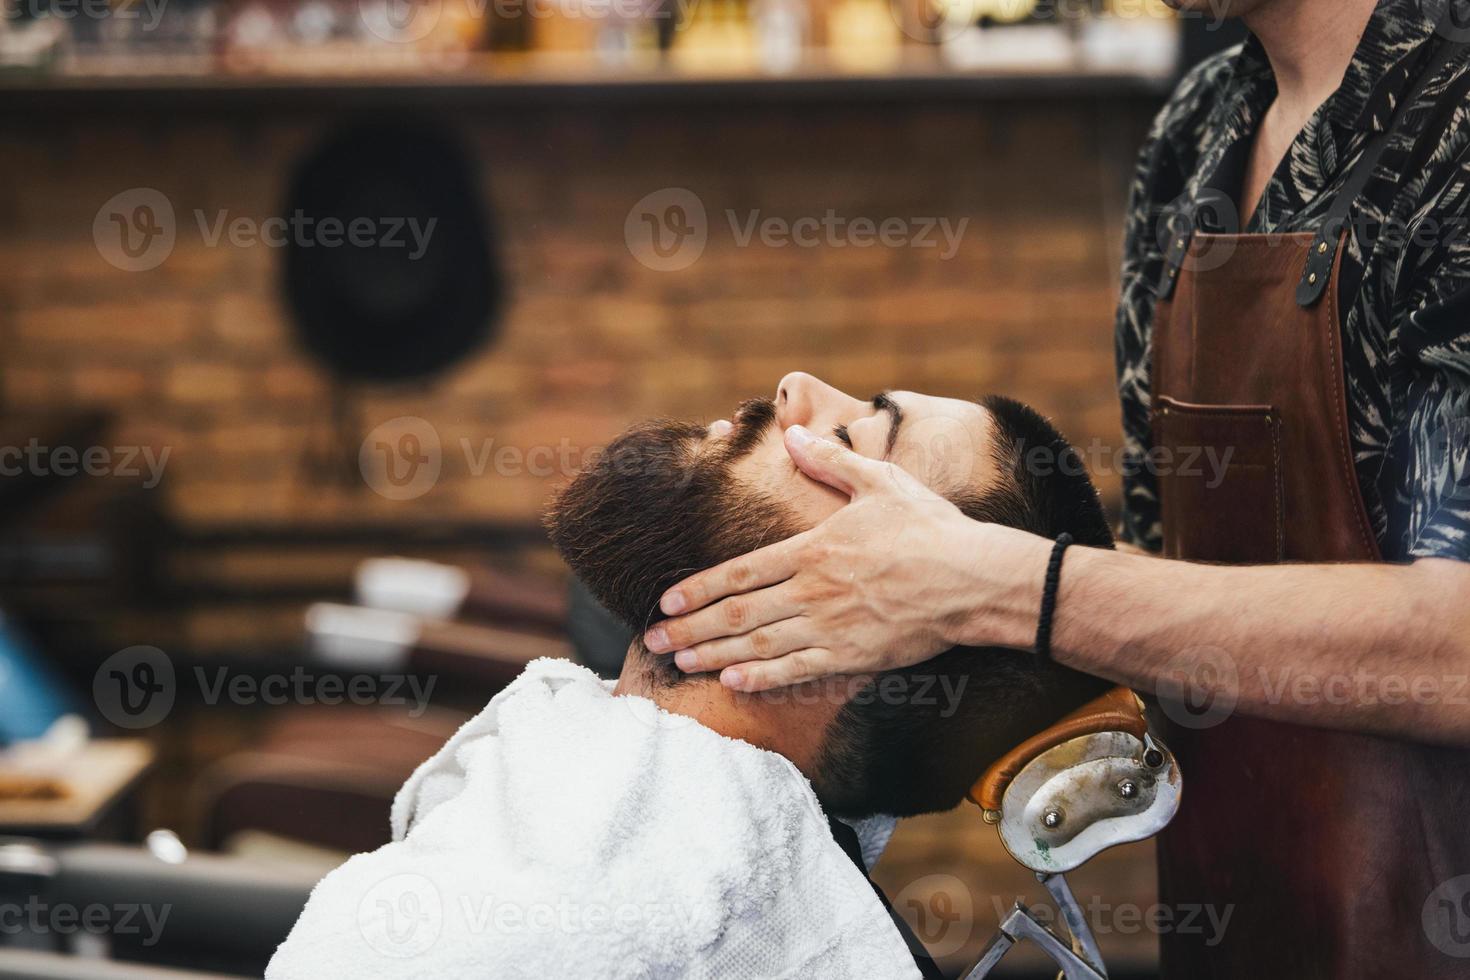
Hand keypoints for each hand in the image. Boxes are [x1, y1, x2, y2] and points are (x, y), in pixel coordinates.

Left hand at [642, 425, 1046, 690]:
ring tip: (679, 663)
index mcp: (812, 549)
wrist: (974, 578)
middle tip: (652, 641)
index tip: (665, 601)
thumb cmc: (929, 528)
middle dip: (690, 628)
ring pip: (758, 645)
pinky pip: (797, 671)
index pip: (741, 572)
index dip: (698, 589)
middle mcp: (812, 590)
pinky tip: (731, 682)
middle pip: (737, 613)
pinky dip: (761, 678)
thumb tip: (794, 434)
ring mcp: (831, 626)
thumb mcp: (879, 481)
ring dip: (713, 654)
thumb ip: (831, 462)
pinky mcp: (853, 655)